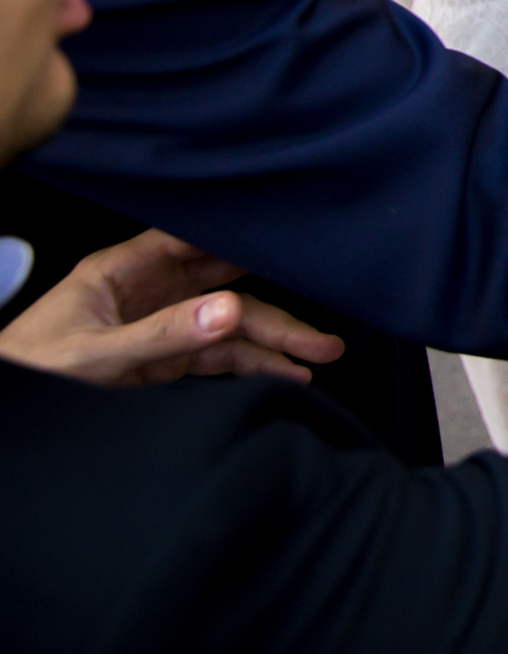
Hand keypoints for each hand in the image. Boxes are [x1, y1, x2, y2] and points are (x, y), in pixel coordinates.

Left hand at [0, 230, 343, 387]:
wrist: (3, 417)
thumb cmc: (30, 369)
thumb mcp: (95, 354)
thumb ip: (163, 334)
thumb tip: (230, 310)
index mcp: (124, 270)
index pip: (196, 242)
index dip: (245, 240)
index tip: (293, 244)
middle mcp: (149, 292)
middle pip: (227, 289)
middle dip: (278, 310)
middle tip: (323, 335)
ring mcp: (158, 326)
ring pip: (229, 327)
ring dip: (273, 343)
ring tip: (319, 359)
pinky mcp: (161, 361)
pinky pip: (216, 359)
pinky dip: (251, 367)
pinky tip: (285, 374)